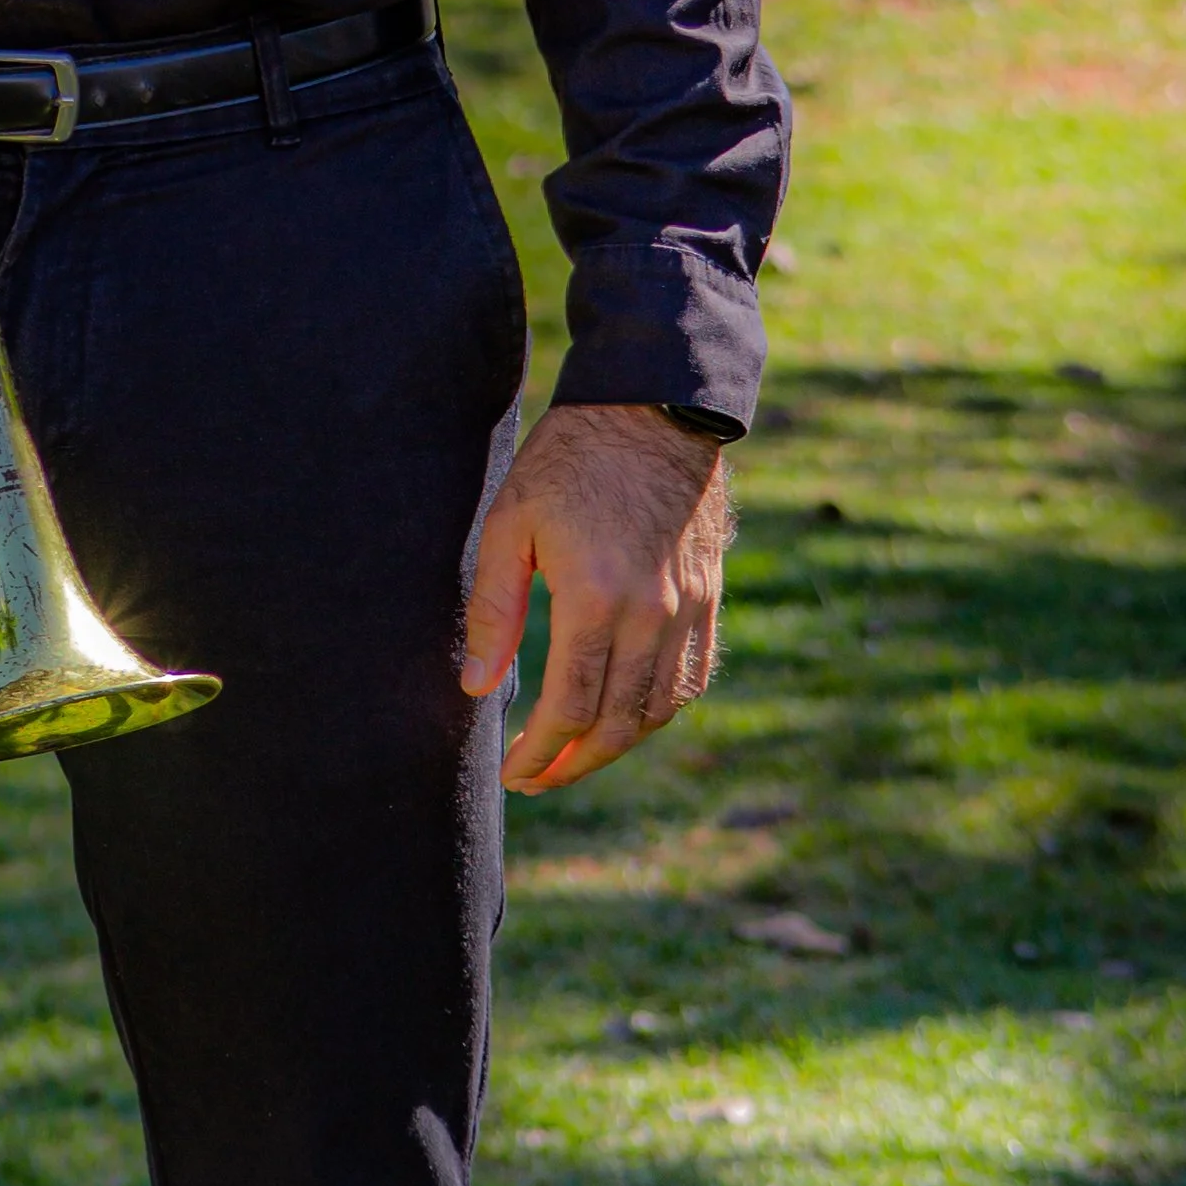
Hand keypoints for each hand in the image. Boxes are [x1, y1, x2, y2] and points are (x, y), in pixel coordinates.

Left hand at [462, 403, 732, 793]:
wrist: (652, 407)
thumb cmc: (569, 458)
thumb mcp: (510, 522)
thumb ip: (493, 610)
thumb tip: (477, 688)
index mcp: (595, 598)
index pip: (569, 708)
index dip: (539, 754)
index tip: (512, 773)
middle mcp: (650, 615)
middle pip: (616, 724)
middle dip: (573, 764)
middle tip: (536, 778)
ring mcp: (687, 609)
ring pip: (658, 710)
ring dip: (616, 744)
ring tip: (575, 755)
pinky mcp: (708, 598)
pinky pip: (692, 679)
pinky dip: (660, 711)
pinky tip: (628, 716)